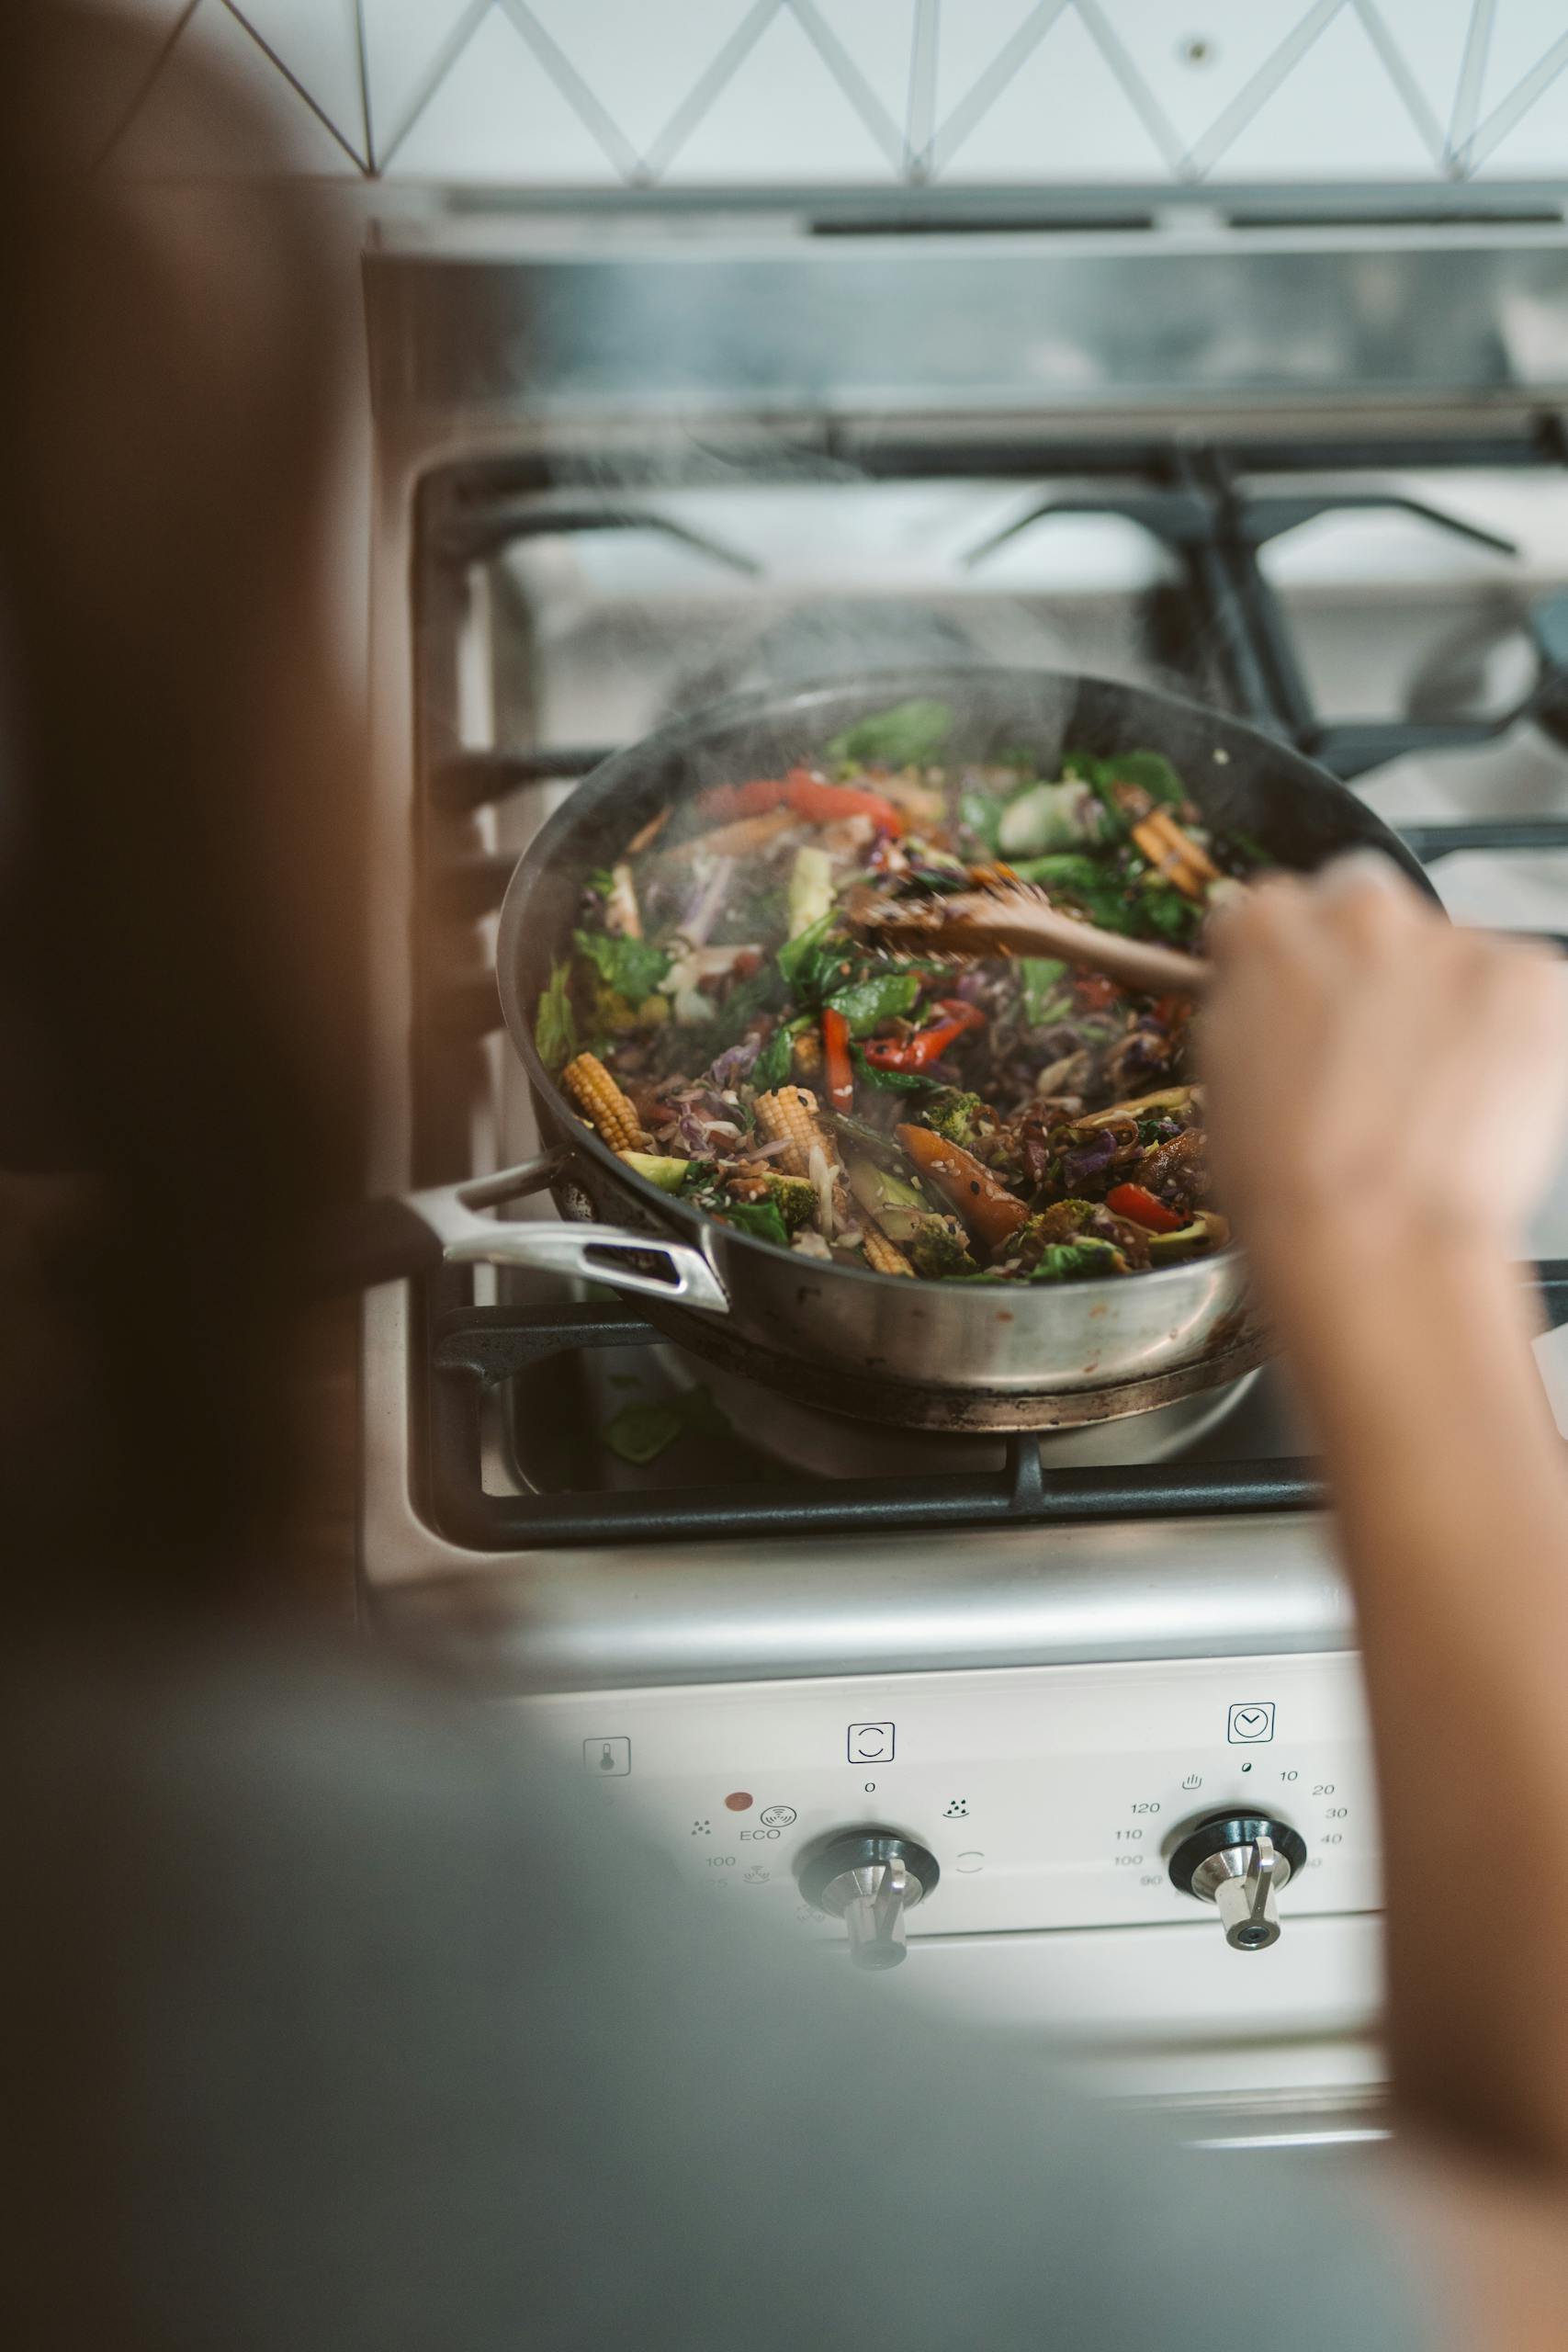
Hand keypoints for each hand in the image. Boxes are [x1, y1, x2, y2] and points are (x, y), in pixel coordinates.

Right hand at [1200, 854, 1567, 1287]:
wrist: (1377, 1237)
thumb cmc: (1289, 1181)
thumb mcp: (1223, 1075)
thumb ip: (1253, 1002)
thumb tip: (1276, 991)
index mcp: (1268, 930)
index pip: (1276, 911)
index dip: (1292, 968)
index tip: (1303, 1008)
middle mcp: (1360, 913)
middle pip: (1365, 906)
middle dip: (1369, 963)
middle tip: (1373, 1050)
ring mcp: (1450, 940)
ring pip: (1448, 953)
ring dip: (1441, 1001)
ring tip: (1430, 1094)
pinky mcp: (1528, 977)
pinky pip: (1518, 987)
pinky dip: (1507, 1032)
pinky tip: (1475, 1096)